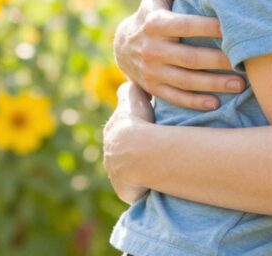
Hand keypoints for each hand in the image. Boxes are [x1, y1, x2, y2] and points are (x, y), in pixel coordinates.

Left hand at [103, 83, 154, 203]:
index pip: (123, 132)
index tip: (150, 129)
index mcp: (112, 135)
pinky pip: (137, 190)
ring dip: (142, 171)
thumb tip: (131, 79)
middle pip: (124, 154)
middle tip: (157, 150)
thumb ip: (130, 90)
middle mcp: (110, 157)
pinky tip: (159, 183)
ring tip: (161, 168)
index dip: (137, 129)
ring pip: (130, 173)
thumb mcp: (134, 98)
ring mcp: (117, 176)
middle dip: (137, 153)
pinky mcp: (127, 191)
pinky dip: (146, 187)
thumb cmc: (139, 122)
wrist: (138, 151)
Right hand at [113, 0, 243, 109]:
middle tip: (246, 62)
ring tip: (240, 86)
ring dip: (213, 85)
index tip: (235, 28)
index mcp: (156, 24)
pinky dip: (195, 103)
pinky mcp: (153, 88)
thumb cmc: (152, 12)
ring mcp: (152, 72)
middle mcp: (152, 49)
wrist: (123, 46)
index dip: (209, 27)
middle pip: (190, 58)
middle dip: (219, 62)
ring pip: (186, 82)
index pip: (186, 25)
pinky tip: (216, 104)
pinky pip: (175, 98)